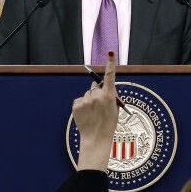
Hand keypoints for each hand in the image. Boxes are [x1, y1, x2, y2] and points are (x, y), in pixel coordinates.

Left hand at [73, 52, 118, 171]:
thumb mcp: (114, 108)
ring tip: (93, 113)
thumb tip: (103, 87)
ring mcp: (85, 100)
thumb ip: (110, 96)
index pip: (110, 76)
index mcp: (108, 96)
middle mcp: (97, 96)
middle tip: (99, 105)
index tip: (110, 52)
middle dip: (97, 92)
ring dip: (89, 100)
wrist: (96, 138)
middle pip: (95, 86)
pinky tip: (86, 115)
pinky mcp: (76, 106)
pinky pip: (79, 101)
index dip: (110, 63)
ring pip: (87, 94)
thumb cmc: (108, 124)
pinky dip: (82, 106)